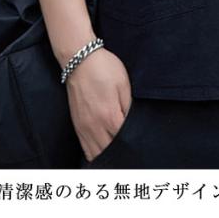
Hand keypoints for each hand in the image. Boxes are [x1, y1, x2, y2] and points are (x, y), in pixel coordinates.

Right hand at [65, 46, 131, 162]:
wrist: (79, 60)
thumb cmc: (104, 68)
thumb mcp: (124, 84)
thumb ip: (129, 108)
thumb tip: (133, 124)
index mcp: (110, 116)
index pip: (124, 141)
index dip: (133, 143)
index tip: (141, 144)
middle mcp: (95, 126)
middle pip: (110, 152)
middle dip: (122, 153)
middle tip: (133, 153)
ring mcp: (84, 128)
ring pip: (96, 154)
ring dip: (108, 156)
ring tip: (120, 155)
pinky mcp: (77, 125)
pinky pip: (86, 148)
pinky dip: (95, 154)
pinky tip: (104, 152)